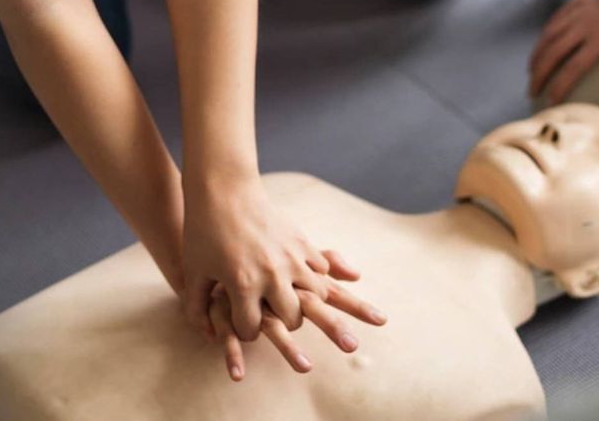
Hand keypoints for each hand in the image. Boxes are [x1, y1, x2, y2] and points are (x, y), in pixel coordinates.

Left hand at [181, 177, 343, 340]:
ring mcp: (291, 258)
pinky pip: (321, 269)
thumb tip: (210, 335)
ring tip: (290, 298)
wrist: (224, 191)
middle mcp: (272, 275)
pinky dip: (314, 276)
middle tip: (270, 312)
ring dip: (303, 302)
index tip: (241, 320)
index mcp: (242, 285)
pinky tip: (299, 274)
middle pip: (291, 319)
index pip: (251, 329)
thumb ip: (196, 308)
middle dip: (281, 323)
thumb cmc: (203, 232)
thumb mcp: (194, 272)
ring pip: (315, 297)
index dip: (243, 330)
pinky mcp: (301, 242)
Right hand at [208, 251, 387, 380]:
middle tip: (353, 346)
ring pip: (273, 325)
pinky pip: (229, 332)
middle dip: (333, 327)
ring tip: (307, 368)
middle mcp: (279, 285)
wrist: (215, 222)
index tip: (383, 320)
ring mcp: (253, 296)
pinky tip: (238, 375)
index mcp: (297, 276)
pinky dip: (233, 353)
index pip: (334, 294)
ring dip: (290, 348)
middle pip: (312, 309)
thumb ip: (326, 262)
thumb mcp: (295, 248)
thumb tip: (357, 273)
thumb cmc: (258, 241)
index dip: (357, 308)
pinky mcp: (226, 304)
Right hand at [529, 0, 598, 103]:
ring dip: (536, 56)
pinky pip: (555, 19)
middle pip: (552, 53)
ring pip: (548, 35)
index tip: (552, 103)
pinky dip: (544, 36)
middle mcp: (586, 23)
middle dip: (538, 75)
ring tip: (531, 73)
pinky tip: (542, 47)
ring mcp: (581, 10)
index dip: (559, 87)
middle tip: (531, 93)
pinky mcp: (581, 0)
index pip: (574, 67)